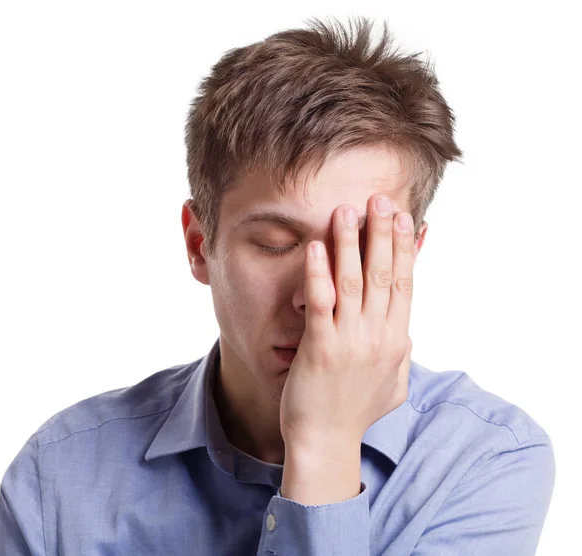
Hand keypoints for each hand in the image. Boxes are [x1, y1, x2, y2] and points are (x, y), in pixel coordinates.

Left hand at [280, 194, 414, 451]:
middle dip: (382, 234)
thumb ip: (402, 354)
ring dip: (350, 244)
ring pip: (353, 283)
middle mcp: (378, 336)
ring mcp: (350, 341)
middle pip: (382, 275)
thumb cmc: (356, 412)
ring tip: (346, 211)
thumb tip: (406, 332)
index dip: (404, 249)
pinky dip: (318, 274)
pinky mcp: (320, 349)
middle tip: (380, 199)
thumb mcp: (392, 383)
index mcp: (396, 339)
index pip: (404, 284)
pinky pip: (320, 304)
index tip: (405, 218)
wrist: (327, 442)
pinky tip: (315, 247)